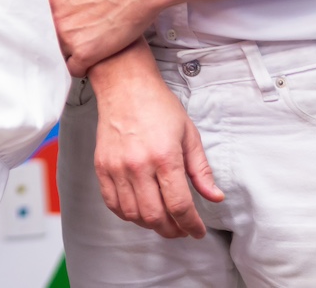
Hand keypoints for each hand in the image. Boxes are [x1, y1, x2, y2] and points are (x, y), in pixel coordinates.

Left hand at [36, 0, 155, 75]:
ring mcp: (71, 38)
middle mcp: (57, 19)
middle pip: (44, 34)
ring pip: (56, 52)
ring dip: (64, 51)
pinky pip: (73, 68)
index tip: (51, 19)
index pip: (35, 13)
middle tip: (65, 34)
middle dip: (51, 35)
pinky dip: (77, 66)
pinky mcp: (88, 53)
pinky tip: (85, 59)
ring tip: (74, 47)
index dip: (42, 17)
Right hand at [88, 49, 223, 238]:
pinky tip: (139, 211)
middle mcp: (138, 165)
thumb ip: (201, 170)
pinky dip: (127, 214)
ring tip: (163, 220)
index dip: (191, 225)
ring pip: (133, 215)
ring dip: (150, 225)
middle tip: (182, 229)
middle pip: (155, 216)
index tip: (197, 231)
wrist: (124, 85)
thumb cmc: (158, 106)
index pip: (179, 206)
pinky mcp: (102, 167)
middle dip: (173, 230)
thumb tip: (214, 197)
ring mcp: (117, 167)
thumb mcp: (189, 134)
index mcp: (164, 156)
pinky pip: (112, 203)